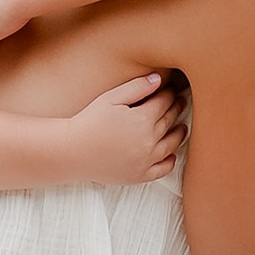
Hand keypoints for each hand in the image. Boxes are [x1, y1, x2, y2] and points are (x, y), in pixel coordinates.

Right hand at [62, 72, 186, 188]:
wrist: (73, 151)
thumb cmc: (89, 121)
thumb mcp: (111, 98)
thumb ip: (137, 87)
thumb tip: (159, 79)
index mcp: (143, 119)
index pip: (165, 102)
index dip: (170, 93)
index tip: (172, 89)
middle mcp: (149, 140)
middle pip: (170, 120)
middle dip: (176, 108)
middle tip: (180, 102)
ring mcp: (146, 160)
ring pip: (172, 144)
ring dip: (179, 133)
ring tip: (182, 126)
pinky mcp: (140, 175)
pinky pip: (163, 169)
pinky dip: (171, 160)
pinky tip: (171, 154)